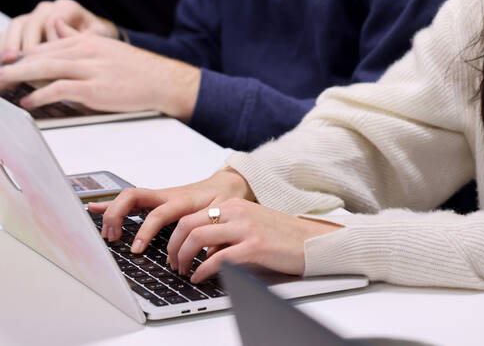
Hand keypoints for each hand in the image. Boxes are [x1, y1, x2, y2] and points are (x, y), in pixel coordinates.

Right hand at [0, 0, 118, 60]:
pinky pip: (7, 33)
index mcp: (66, 7)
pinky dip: (3, 47)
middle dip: (25, 43)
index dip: (48, 42)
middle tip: (20, 61)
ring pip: (16, 25)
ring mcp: (33, 18)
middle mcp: (48, 10)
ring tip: (8, 61)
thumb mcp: (97, 38)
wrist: (94, 44)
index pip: (51, 21)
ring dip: (10, 44)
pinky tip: (4, 62)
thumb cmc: (97, 41)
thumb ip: (82, 36)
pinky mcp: (23, 30)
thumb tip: (59, 30)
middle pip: (31, 22)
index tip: (51, 61)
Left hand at [0, 20, 200, 118]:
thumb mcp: (103, 48)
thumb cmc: (135, 70)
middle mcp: (83, 51)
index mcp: (84, 42)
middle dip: (10, 68)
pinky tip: (28, 102)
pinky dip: (41, 95)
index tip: (1, 67)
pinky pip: (61, 89)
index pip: (43, 48)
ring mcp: (89, 68)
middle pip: (38, 57)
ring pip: (44, 69)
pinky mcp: (94, 88)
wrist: (163, 80)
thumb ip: (77, 38)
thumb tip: (55, 25)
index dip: (19, 58)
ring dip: (17, 78)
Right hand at [90, 168, 253, 250]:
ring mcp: (159, 196)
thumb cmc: (226, 200)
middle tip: (113, 238)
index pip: (158, 214)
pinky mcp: (155, 199)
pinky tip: (93, 207)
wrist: (229, 183)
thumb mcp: (225, 217)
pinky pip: (131, 200)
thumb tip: (206, 255)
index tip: (137, 249)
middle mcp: (167, 195)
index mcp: (182, 200)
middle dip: (118, 215)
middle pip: (134, 196)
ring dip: (112, 212)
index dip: (145, 231)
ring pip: (129, 197)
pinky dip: (111, 203)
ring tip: (105, 232)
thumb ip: (215, 234)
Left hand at [168, 198, 339, 281]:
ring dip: (184, 258)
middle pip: (188, 225)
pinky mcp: (254, 247)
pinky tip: (200, 278)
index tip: (172, 251)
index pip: (191, 215)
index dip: (175, 236)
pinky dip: (203, 270)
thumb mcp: (249, 225)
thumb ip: (225, 233)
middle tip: (172, 263)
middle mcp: (236, 212)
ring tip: (183, 271)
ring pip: (198, 238)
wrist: (310, 241)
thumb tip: (204, 251)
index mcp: (233, 205)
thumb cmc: (281, 236)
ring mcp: (245, 228)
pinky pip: (218, 259)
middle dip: (173, 247)